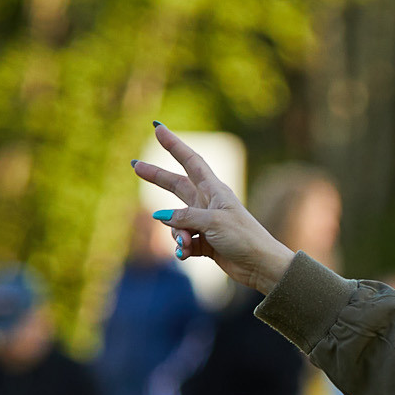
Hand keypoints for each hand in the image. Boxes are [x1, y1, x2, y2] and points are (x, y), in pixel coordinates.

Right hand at [133, 124, 296, 293]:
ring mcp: (205, 222)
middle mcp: (208, 203)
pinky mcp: (204, 241)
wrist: (260, 265)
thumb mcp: (212, 222)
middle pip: (177, 185)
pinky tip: (186, 254)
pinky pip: (183, 241)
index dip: (174, 145)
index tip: (158, 129)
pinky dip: (182, 248)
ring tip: (186, 243)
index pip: (191, 161)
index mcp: (214, 190)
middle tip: (135, 166)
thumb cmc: (242, 237)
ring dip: (175, 233)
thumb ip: (184, 217)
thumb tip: (160, 217)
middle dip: (157, 177)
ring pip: (176, 222)